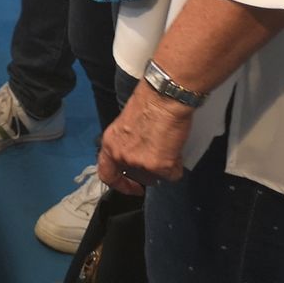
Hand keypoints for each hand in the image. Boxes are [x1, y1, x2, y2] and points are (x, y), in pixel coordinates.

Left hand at [97, 81, 194, 195]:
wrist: (164, 97)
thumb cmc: (147, 105)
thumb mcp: (126, 126)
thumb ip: (126, 144)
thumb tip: (137, 153)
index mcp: (110, 144)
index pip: (106, 174)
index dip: (120, 184)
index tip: (133, 186)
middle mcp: (122, 156)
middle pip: (136, 176)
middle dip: (148, 172)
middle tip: (157, 162)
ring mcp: (140, 163)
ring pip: (155, 176)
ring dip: (162, 167)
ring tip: (167, 147)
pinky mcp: (160, 165)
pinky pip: (172, 174)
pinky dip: (176, 165)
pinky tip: (176, 149)